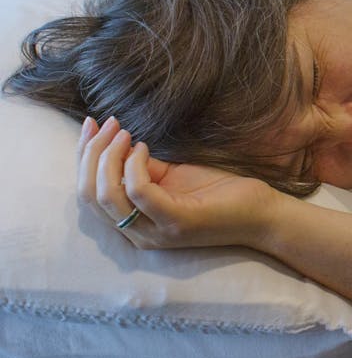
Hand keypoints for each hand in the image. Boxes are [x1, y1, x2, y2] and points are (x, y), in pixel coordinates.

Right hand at [77, 115, 277, 249]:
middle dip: (90, 154)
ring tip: (124, 132)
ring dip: (108, 157)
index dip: (83, 157)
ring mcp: (156, 231)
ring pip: (106, 195)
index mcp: (133, 224)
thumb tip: (117, 143)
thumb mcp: (172, 176)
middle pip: (89, 196)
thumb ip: (143, 169)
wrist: (261, 213)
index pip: (88, 195)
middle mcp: (138, 234)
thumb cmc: (219, 191)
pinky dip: (135, 165)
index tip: (92, 124)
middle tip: (106, 123)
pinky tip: (145, 147)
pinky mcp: (176, 221)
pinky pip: (139, 192)